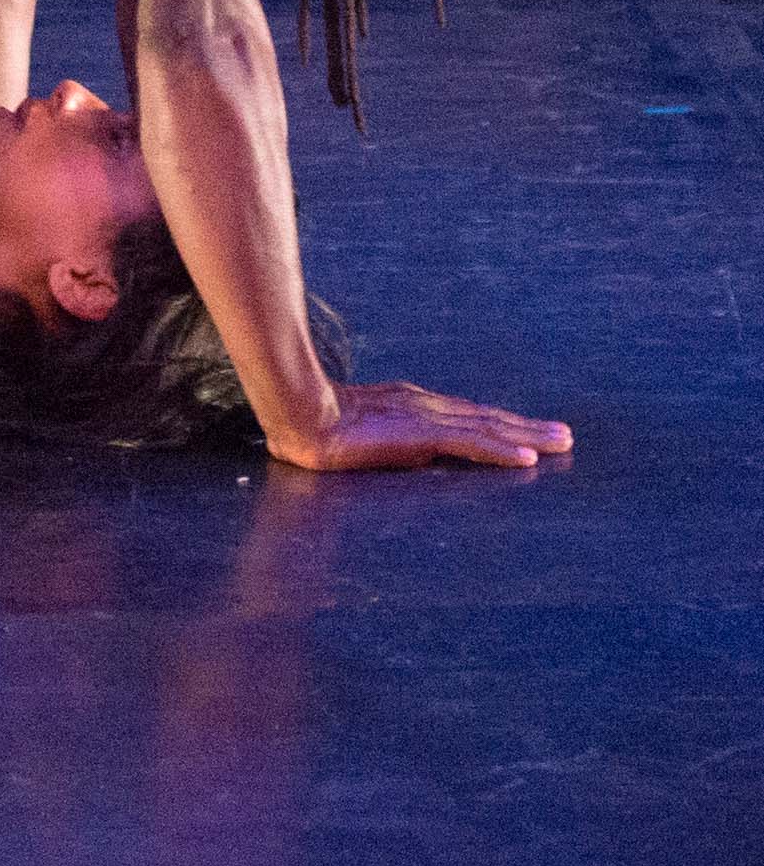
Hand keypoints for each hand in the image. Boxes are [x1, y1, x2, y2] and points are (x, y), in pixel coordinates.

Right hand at [268, 379, 573, 473]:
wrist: (301, 415)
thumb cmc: (319, 427)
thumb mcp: (361, 433)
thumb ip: (385, 442)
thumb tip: (400, 456)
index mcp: (413, 406)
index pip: (468, 417)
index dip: (502, 425)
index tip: (530, 433)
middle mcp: (427, 406)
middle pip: (488, 419)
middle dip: (528, 428)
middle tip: (565, 435)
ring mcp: (426, 418)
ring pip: (489, 429)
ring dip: (528, 437)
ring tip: (560, 443)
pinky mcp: (421, 434)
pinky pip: (472, 445)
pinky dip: (502, 451)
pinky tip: (527, 459)